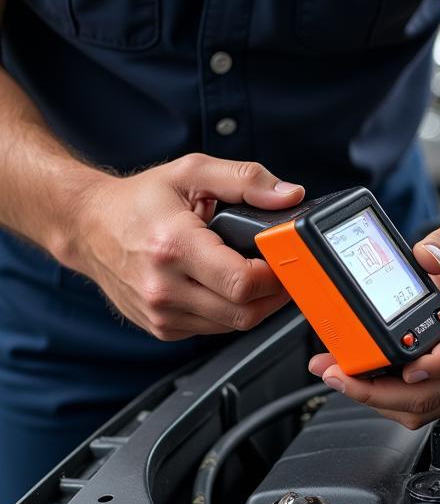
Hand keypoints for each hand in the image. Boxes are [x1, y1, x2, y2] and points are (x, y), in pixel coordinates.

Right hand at [68, 154, 304, 339]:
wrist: (87, 226)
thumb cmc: (138, 201)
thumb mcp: (192, 173)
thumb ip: (246, 180)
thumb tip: (289, 195)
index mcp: (173, 247)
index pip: (244, 282)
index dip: (276, 275)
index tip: (283, 259)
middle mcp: (163, 287)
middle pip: (245, 313)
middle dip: (273, 294)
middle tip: (278, 270)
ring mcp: (160, 314)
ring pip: (233, 326)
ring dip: (253, 305)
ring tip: (252, 275)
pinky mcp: (161, 329)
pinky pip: (214, 330)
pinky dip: (228, 312)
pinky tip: (223, 288)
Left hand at [309, 210, 439, 428]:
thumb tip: (426, 257)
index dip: (431, 365)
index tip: (402, 367)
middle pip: (438, 391)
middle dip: (384, 392)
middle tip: (341, 376)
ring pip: (430, 405)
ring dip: (382, 401)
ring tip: (344, 380)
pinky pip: (428, 403)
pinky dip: (393, 400)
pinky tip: (366, 383)